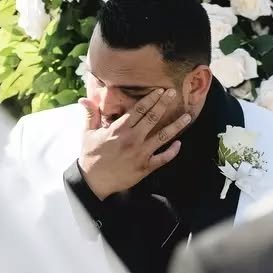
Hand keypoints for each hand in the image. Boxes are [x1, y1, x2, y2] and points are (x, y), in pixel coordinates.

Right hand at [77, 88, 191, 199]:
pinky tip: (179, 144)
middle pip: (152, 118)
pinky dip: (172, 152)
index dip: (151, 98)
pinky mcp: (145, 167)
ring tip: (188, 117)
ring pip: (162, 136)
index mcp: (119, 129)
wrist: (93, 182)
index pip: (138, 109)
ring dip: (176, 126)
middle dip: (164, 104)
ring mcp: (140, 153)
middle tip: (174, 93)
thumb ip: (91, 115)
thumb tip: (84, 99)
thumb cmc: (90, 156)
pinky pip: (162, 158)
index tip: (160, 90)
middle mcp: (132, 139)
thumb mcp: (88, 133)